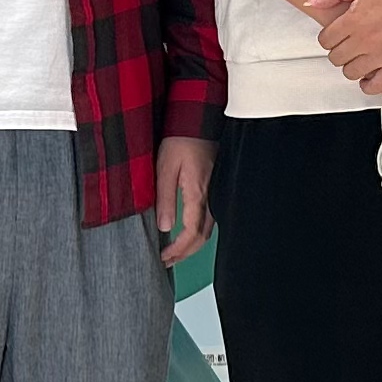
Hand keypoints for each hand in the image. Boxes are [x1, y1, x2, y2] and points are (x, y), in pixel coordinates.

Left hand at [154, 135, 214, 265]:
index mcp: (198, 194)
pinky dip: (199, 232)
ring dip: (192, 244)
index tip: (164, 257)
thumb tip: (165, 226)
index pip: (192, 233)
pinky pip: (211, 218)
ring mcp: (217, 193)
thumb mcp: (165, 168)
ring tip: (174, 251)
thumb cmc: (182, 139)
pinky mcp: (216, 188)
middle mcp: (212, 197)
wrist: (198, 120)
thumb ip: (165, 199)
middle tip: (168, 261)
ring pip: (208, 230)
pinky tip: (188, 232)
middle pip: (203, 237)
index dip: (178, 249)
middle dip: (185, 253)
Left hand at [303, 0, 381, 103]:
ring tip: (362, 59)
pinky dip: (370, 84)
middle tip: (349, 48)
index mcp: (354, 20)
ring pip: (352, 73)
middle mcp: (366, 40)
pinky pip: (376, 86)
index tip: (336, 38)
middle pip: (336, 59)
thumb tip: (312, 2)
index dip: (329, 39)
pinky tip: (373, 75)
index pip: (325, 41)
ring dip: (354, 67)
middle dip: (339, 53)